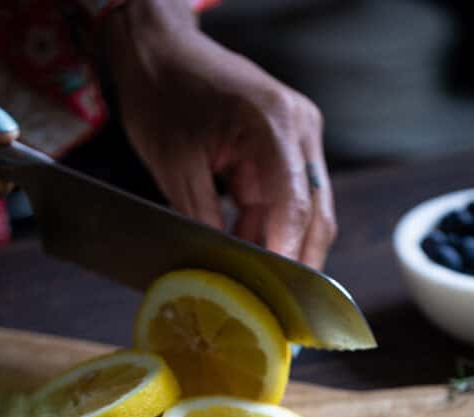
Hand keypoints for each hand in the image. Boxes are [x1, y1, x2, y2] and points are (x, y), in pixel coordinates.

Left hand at [105, 0, 335, 269]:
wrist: (159, 49)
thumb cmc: (163, 93)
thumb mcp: (175, 165)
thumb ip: (204, 218)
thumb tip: (224, 271)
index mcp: (275, 123)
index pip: (296, 203)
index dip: (289, 253)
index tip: (279, 293)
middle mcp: (299, 129)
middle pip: (315, 213)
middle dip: (298, 261)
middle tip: (284, 310)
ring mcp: (298, 141)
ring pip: (304, 214)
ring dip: (280, 250)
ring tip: (258, 289)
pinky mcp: (285, 153)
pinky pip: (284, 204)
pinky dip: (267, 233)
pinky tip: (245, 258)